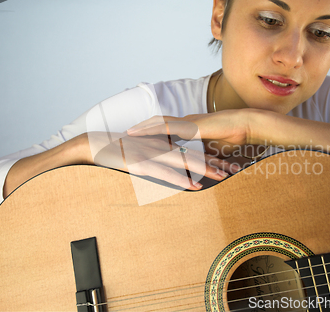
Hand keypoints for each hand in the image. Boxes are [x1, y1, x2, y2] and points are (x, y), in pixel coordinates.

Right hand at [86, 131, 237, 190]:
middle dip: (214, 163)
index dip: (210, 158)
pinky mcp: (142, 163)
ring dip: (204, 170)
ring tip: (221, 177)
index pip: (192, 151)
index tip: (228, 165)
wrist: (96, 145)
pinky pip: (165, 172)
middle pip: (194, 155)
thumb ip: (160, 157)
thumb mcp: (144, 152)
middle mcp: (162, 147)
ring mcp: (152, 154)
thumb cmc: (120, 151)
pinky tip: (192, 185)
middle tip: (233, 171)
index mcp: (164, 144)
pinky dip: (180, 179)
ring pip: (184, 162)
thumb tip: (174, 165)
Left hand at [127, 110, 256, 158]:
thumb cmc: (235, 136)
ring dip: (142, 127)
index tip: (144, 136)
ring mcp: (187, 122)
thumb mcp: (217, 149)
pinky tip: (136, 132)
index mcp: (193, 126)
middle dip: (144, 128)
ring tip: (127, 132)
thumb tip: (204, 164)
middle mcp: (187, 122)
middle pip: (160, 123)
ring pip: (158, 123)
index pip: (170, 128)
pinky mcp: (189, 125)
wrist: (245, 125)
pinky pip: (164, 126)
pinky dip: (148, 128)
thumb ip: (207, 155)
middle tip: (129, 133)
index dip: (156, 132)